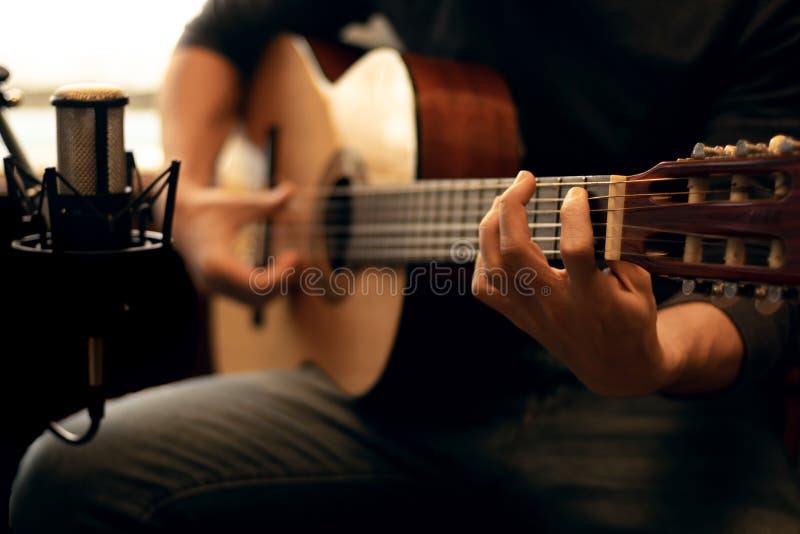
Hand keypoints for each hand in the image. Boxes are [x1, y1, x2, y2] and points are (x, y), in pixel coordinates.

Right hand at [172, 181, 298, 305]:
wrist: (178, 215)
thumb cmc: (209, 206)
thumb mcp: (239, 203)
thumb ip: (267, 201)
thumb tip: (291, 189)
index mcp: (216, 263)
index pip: (257, 285)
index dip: (282, 276)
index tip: (295, 256)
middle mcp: (212, 282)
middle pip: (258, 299)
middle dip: (283, 283)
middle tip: (298, 259)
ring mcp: (213, 288)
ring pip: (254, 302)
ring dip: (277, 287)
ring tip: (291, 261)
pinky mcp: (217, 288)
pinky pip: (247, 297)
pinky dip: (267, 286)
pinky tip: (279, 266)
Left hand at [472, 171, 680, 395]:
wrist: (613, 370)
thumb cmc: (632, 322)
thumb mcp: (641, 287)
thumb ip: (621, 251)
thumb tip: (595, 211)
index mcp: (591, 299)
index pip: (575, 250)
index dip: (574, 215)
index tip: (576, 192)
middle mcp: (553, 306)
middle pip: (515, 252)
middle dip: (512, 206)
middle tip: (526, 177)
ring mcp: (529, 313)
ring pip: (493, 265)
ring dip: (493, 224)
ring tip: (508, 198)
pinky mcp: (517, 318)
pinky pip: (485, 286)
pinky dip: (484, 257)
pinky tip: (499, 238)